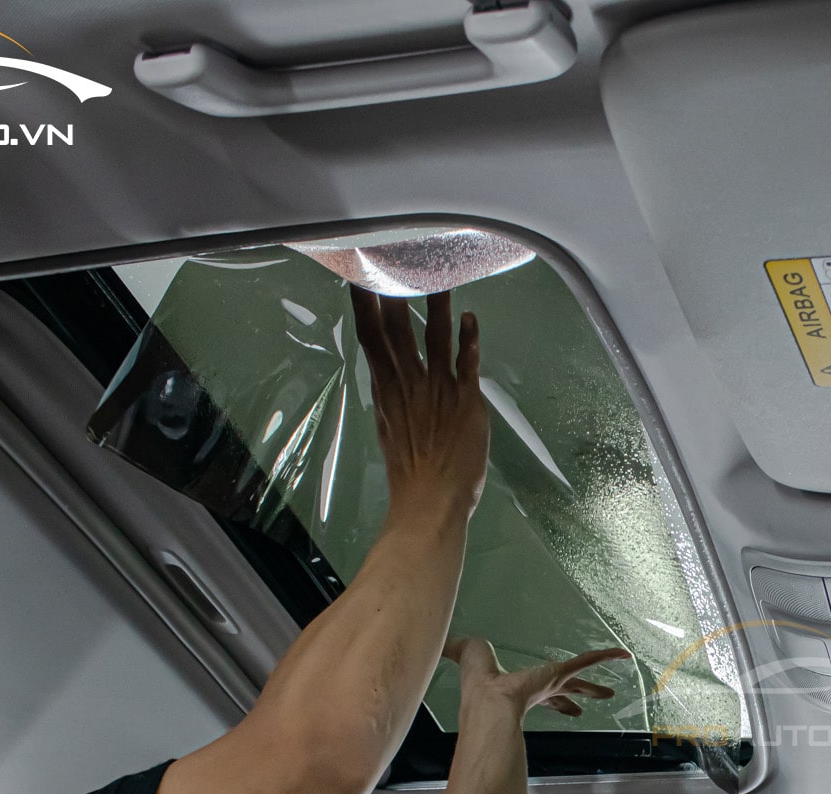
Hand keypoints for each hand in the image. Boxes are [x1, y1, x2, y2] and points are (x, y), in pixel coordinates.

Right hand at [350, 288, 490, 525]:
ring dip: (436, 303)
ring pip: (434, 337)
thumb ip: (392, 397)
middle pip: (397, 328)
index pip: (370, 336)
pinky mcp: (465, 400)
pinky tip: (471, 316)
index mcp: (386, 389)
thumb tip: (388, 377)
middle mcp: (408, 383)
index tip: (359, 273)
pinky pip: (467, 362)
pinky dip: (469, 338)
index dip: (365, 303)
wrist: (430, 502)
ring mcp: (437, 389)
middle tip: (392, 254)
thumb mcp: (391, 426)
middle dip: (393, 290)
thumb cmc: (412, 473)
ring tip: (438, 273)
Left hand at [443, 638, 630, 719]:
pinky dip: (605, 656)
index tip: (566, 704)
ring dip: (596, 684)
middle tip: (598, 698)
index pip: (544, 693)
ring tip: (613, 692)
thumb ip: (454, 647)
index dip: (556, 698)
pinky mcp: (559, 673)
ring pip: (580, 680)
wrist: (489, 702)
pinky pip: (586, 660)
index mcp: (522, 688)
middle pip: (566, 690)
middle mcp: (540, 687)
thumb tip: (436, 637)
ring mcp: (552, 682)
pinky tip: (622, 654)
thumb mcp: (465, 653)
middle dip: (582, 694)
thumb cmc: (476, 683)